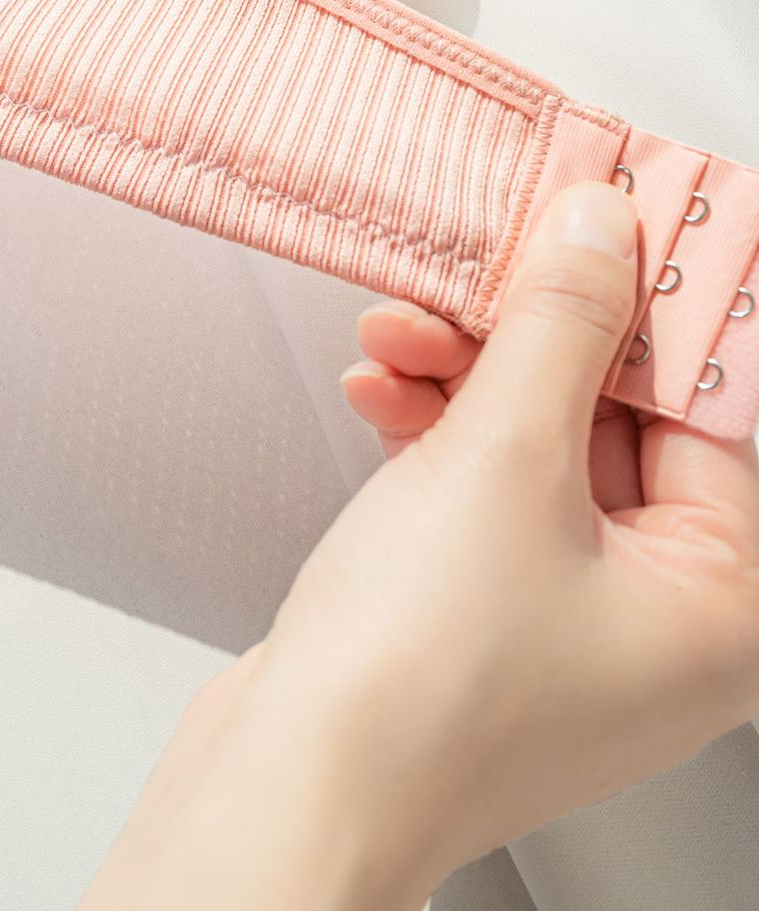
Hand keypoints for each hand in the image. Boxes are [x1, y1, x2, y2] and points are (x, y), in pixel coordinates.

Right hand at [80, 181, 758, 908]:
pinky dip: (429, 432)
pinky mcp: (479, 619)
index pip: (700, 409)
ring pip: (531, 447)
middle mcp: (655, 623)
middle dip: (523, 338)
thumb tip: (606, 230)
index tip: (606, 222)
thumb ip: (560, 325)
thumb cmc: (418, 682)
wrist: (292, 787)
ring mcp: (563, 625)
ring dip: (460, 375)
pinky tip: (379, 390)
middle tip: (481, 267)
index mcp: (716, 605)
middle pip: (609, 420)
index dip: (644, 305)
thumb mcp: (502, 457)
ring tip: (394, 333)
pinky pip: (477, 491)